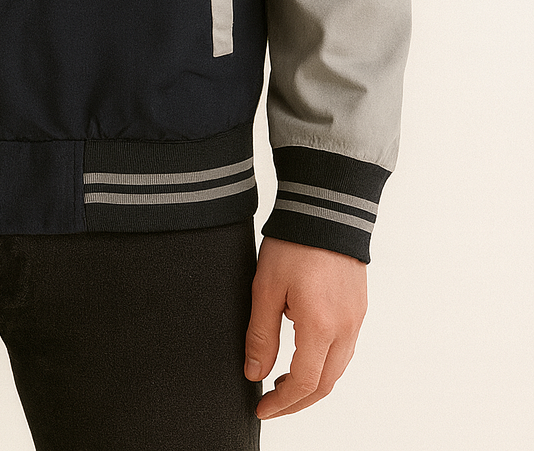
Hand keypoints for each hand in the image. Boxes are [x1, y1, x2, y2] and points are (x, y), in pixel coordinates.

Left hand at [244, 235, 366, 418]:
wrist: (326, 206)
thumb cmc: (294, 243)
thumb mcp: (266, 288)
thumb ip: (261, 336)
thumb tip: (255, 374)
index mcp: (321, 327)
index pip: (304, 383)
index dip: (281, 403)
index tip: (261, 408)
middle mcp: (346, 328)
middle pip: (326, 384)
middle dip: (298, 400)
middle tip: (271, 402)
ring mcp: (356, 318)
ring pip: (338, 367)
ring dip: (313, 383)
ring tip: (283, 380)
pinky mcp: (359, 306)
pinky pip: (345, 348)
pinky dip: (325, 362)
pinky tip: (305, 353)